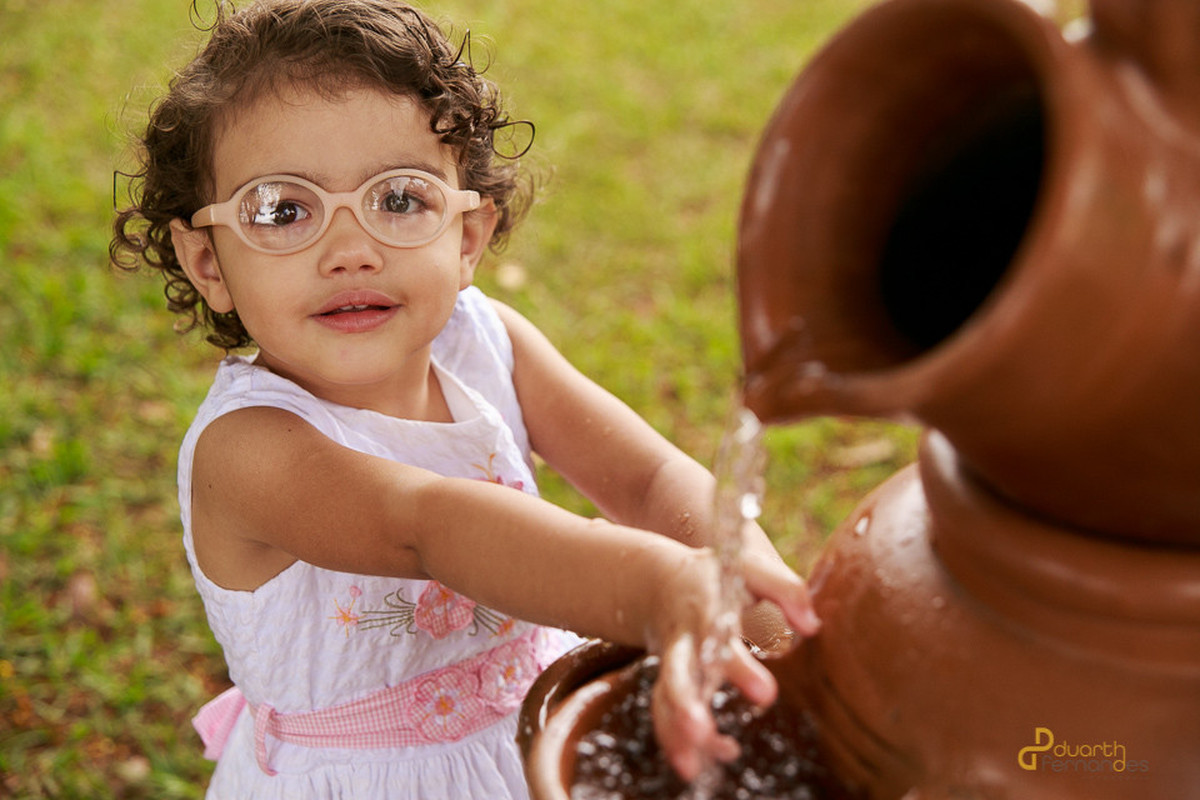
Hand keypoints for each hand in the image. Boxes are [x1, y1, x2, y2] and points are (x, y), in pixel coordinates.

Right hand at [647, 548, 818, 780]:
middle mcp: (685, 640)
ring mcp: (672, 663)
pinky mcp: (667, 684)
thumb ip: (786, 588)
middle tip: (702, 730)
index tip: (766, 695)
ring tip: (690, 765)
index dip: (741, 667)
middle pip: (678, 671)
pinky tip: (699, 764)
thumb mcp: (751, 568)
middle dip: (685, 701)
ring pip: (664, 698)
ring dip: (674, 731)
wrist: (660, 582)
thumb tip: (812, 626)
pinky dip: (676, 741)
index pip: (723, 637)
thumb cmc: (718, 578)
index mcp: (709, 611)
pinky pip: (663, 714)